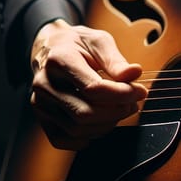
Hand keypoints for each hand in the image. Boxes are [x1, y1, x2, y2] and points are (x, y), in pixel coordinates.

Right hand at [30, 19, 147, 149]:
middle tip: (134, 102)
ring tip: (122, 108)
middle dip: (116, 111)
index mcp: (59, 60)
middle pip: (85, 113)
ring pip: (77, 128)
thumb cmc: (78, 44)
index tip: (140, 91)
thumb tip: (134, 74)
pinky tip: (102, 122)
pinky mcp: (42, 118)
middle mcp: (45, 85)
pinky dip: (87, 136)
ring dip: (107, 124)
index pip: (92, 88)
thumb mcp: (99, 41)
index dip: (121, 94)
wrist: (50, 49)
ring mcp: (40, 104)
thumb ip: (115, 59)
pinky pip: (63, 139)